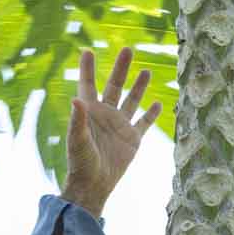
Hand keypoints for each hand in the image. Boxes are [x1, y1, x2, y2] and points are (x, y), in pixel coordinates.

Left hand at [62, 47, 160, 218]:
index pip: (88, 84)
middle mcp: (105, 115)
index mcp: (90, 112)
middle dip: (121, 68)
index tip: (87, 51)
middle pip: (114, 86)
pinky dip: (151, 114)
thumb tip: (75, 99)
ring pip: (131, 101)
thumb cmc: (81, 162)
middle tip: (128, 50)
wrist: (94, 185)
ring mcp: (120, 126)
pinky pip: (144, 123)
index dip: (87, 68)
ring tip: (145, 71)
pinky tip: (158, 104)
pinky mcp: (132, 139)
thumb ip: (78, 120)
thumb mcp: (77, 140)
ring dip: (138, 86)